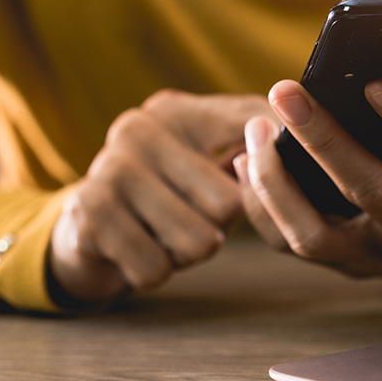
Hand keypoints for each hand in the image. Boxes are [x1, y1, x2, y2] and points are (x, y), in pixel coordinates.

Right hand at [49, 90, 276, 303]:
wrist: (87, 232)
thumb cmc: (168, 197)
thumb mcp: (212, 162)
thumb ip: (258, 144)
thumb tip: (294, 138)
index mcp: (176, 110)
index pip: (255, 135)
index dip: (267, 174)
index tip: (257, 186)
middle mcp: (139, 128)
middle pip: (229, 203)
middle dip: (218, 227)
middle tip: (187, 218)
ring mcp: (109, 168)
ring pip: (199, 242)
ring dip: (187, 254)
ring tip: (162, 234)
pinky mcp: (88, 214)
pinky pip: (156, 268)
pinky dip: (154, 270)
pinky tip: (136, 248)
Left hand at [237, 75, 381, 278]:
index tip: (378, 81)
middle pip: (366, 190)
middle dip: (323, 139)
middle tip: (286, 92)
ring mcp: (378, 258)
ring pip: (314, 233)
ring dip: (277, 181)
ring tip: (255, 129)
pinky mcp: (347, 265)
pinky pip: (292, 243)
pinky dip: (262, 207)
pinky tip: (246, 161)